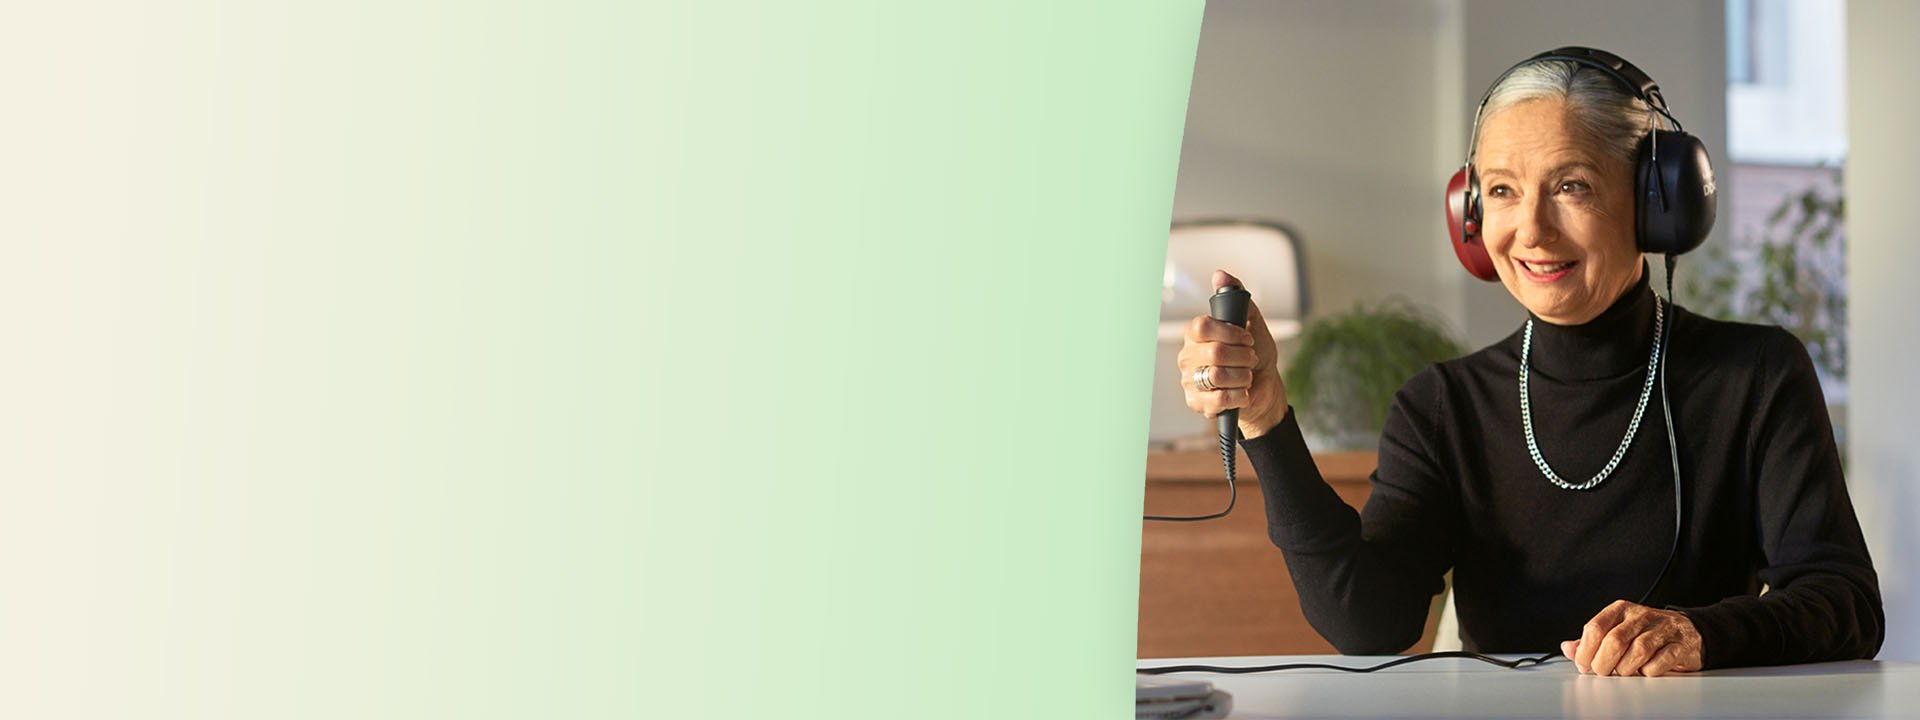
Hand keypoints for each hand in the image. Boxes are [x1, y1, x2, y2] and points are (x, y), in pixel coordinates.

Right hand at [1177, 270, 1284, 438]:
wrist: (1264, 386)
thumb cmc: (1255, 353)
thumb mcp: (1253, 321)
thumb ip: (1236, 297)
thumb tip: (1220, 274)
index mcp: (1196, 334)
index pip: (1201, 326)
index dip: (1230, 333)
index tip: (1246, 338)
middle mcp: (1188, 356)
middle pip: (1215, 353)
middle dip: (1243, 357)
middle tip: (1250, 359)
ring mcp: (1190, 381)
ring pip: (1217, 376)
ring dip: (1242, 377)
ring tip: (1246, 377)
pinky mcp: (1196, 403)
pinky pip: (1218, 399)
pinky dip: (1238, 396)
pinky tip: (1242, 393)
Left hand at [1560, 600, 1703, 676]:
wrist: (1689, 632)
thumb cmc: (1646, 633)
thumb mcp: (1616, 630)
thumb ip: (1591, 641)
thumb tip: (1568, 648)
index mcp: (1621, 610)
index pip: (1595, 627)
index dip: (1585, 650)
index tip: (1584, 665)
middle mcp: (1641, 615)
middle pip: (1615, 640)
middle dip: (1604, 663)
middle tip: (1603, 673)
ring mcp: (1663, 629)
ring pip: (1638, 650)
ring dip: (1626, 668)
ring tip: (1623, 672)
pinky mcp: (1681, 644)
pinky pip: (1661, 660)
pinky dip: (1649, 671)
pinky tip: (1645, 671)